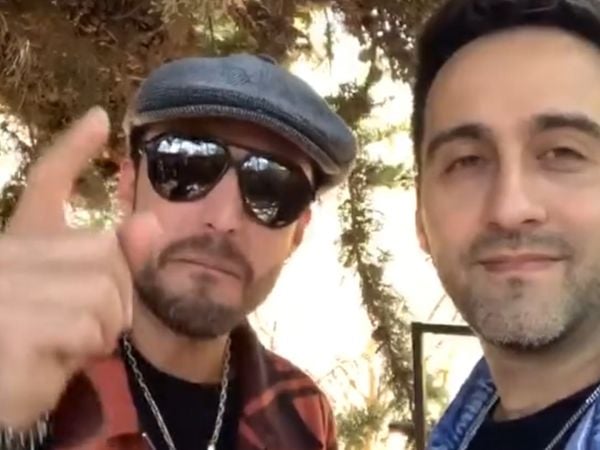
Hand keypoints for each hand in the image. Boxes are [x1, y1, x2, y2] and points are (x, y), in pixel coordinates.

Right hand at [0, 107, 154, 428]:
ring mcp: (4, 289)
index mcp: (21, 240)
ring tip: (62, 344)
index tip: (101, 118)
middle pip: (108, 253)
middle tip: (78, 324)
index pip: (47, 180)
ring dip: (99, 331)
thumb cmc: (33, 344)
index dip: (73, 148)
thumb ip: (109, 263)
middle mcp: (6, 253)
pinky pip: (86, 328)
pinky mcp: (11, 328)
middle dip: (114, 298)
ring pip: (104, 294)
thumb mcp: (75, 302)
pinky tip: (50, 359)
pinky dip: (82, 352)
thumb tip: (148, 223)